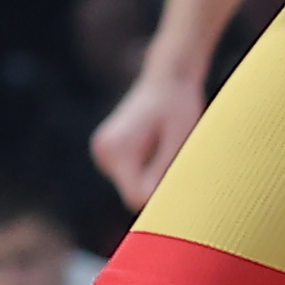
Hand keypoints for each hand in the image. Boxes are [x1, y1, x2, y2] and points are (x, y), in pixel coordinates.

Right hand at [90, 60, 208, 208]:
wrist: (168, 78)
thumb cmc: (180, 107)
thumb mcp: (179, 143)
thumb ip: (162, 175)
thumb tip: (152, 206)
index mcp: (118, 149)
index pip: (136, 198)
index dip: (162, 199)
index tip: (182, 187)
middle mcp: (103, 152)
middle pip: (132, 194)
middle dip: (157, 188)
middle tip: (178, 162)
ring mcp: (102, 152)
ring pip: (131, 186)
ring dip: (152, 179)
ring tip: (167, 149)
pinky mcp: (106, 152)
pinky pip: (129, 177)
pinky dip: (146, 171)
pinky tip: (157, 147)